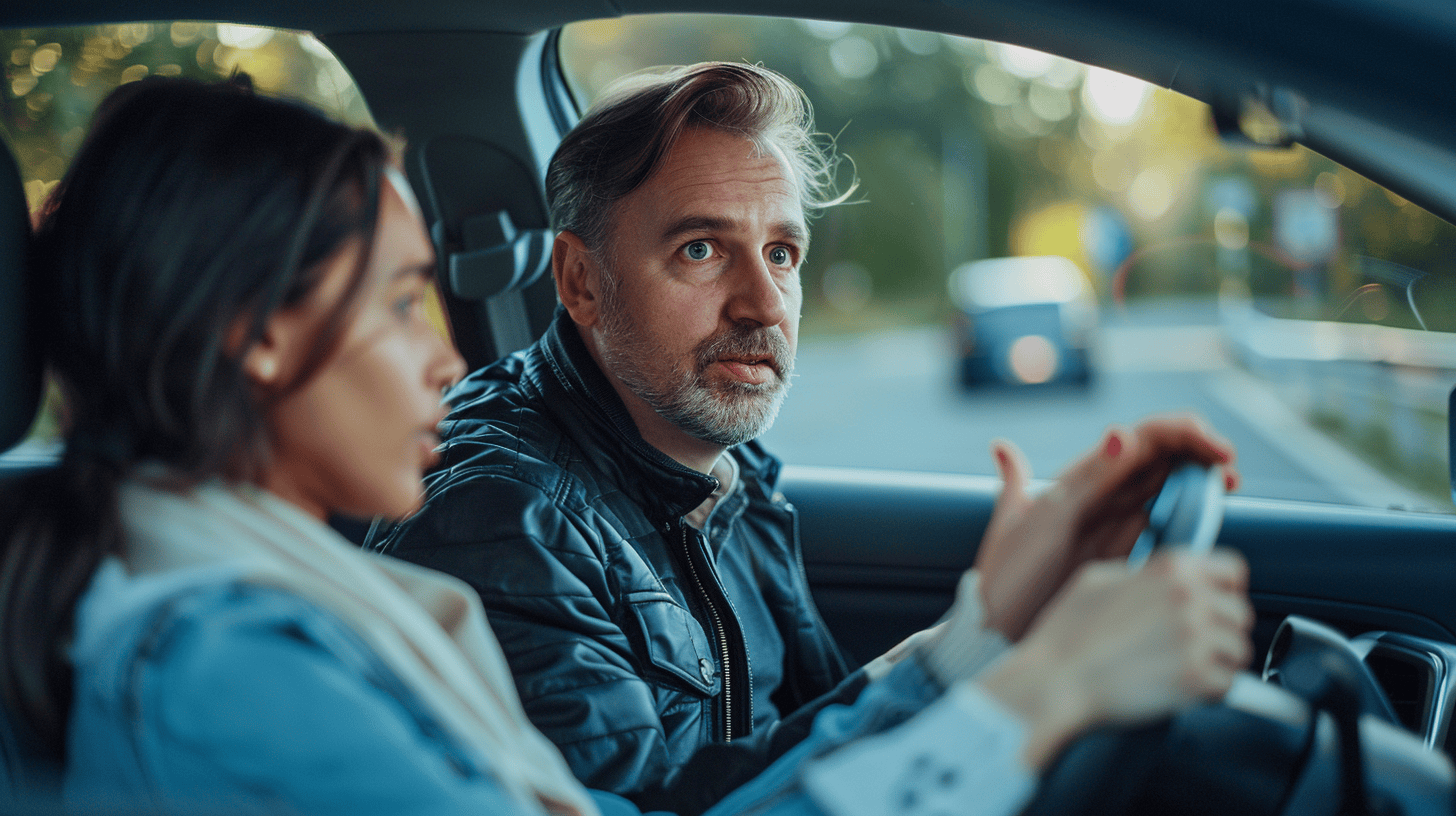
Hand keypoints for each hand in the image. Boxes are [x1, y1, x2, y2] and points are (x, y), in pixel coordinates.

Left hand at [975, 413, 1238, 640]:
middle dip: (1200, 453)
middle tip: (1228, 469)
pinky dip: (1191, 517)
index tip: (1214, 447)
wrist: (994, 629)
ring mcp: (1117, 524)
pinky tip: (1206, 518)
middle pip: (1164, 458)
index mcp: (1082, 478)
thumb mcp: (1038, 524)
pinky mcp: (1126, 555)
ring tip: (1226, 485)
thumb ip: (1080, 483)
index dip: (1182, 433)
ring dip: (1201, 480)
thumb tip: (1118, 433)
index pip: (1142, 438)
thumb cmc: (1007, 578)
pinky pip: (1166, 526)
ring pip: (1170, 488)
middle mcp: (1103, 495)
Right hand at [978, 548, 1252, 768]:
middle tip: (1188, 646)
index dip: (1224, 590)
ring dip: (1217, 663)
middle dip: (1219, 631)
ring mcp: (1196, 637)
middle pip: (1239, 614)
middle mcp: (1190, 597)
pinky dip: (1208, 693)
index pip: (1232, 570)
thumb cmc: (1066, 634)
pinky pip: (1227, 686)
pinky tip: (1179, 688)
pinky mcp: (1197, 678)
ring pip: (1239, 652)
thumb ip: (1142, 573)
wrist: (1053, 680)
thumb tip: (1162, 581)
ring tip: (1182, 669)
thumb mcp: (1097, 578)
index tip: (1212, 605)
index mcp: (1171, 567)